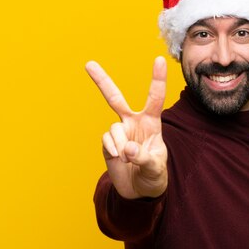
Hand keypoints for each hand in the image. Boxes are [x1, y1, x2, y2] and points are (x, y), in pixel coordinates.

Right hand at [85, 57, 167, 198]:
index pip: (155, 97)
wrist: (139, 190)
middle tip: (88, 64)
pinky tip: (119, 159)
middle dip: (102, 81)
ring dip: (121, 145)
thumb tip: (127, 150)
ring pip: (114, 129)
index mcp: (151, 122)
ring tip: (129, 159)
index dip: (157, 78)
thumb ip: (144, 159)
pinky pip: (106, 141)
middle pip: (115, 98)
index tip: (159, 59)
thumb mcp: (156, 168)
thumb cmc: (154, 175)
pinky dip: (113, 151)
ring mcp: (118, 132)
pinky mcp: (107, 144)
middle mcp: (133, 122)